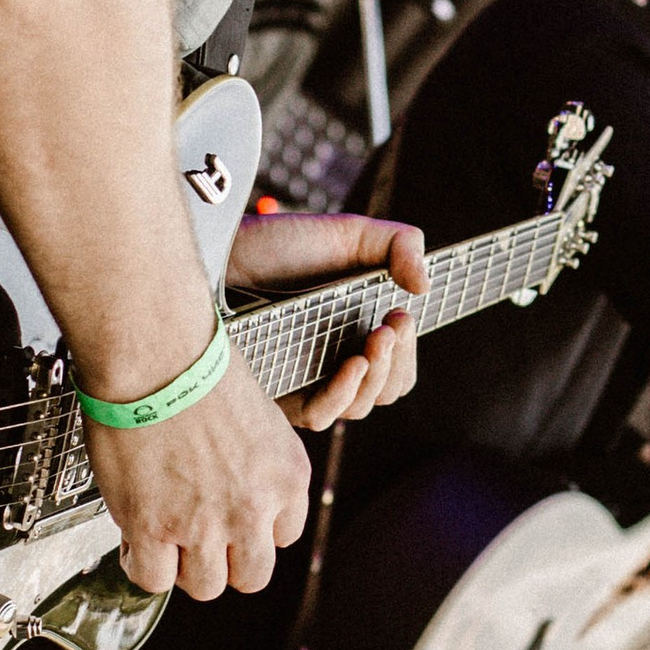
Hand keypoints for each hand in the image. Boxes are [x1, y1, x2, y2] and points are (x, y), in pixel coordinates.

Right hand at [86, 356, 311, 599]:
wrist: (155, 353)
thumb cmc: (197, 367)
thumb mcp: (259, 419)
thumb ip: (255, 464)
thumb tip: (232, 488)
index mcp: (288, 477)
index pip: (284, 536)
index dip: (253, 528)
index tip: (231, 516)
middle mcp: (255, 507)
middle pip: (252, 574)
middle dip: (226, 560)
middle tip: (199, 537)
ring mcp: (204, 524)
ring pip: (205, 585)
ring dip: (184, 566)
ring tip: (165, 537)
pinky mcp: (153, 528)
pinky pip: (153, 580)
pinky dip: (143, 564)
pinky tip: (136, 538)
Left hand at [229, 209, 425, 429]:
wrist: (224, 252)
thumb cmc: (279, 245)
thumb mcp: (349, 234)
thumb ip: (398, 245)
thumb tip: (424, 286)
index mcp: (354, 333)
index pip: (397, 367)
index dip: (408, 350)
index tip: (403, 316)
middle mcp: (332, 362)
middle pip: (385, 391)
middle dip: (399, 361)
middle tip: (393, 324)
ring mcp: (305, 381)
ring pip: (358, 407)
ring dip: (379, 376)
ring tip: (377, 339)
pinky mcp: (276, 395)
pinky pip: (319, 415)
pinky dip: (345, 393)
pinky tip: (355, 363)